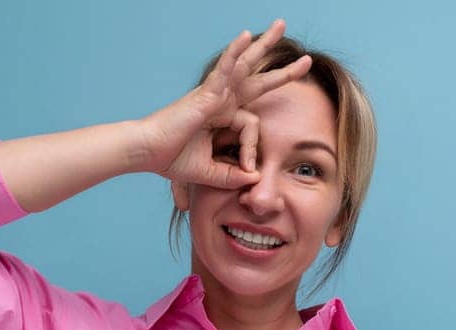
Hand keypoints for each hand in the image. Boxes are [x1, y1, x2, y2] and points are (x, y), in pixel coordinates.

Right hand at [132, 18, 312, 186]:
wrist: (149, 153)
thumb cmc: (172, 159)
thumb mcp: (212, 173)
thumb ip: (234, 176)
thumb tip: (255, 178)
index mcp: (223, 118)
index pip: (253, 127)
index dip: (253, 151)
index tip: (248, 170)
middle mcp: (221, 101)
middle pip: (257, 81)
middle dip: (282, 71)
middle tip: (306, 60)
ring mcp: (215, 94)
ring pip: (245, 65)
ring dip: (264, 45)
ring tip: (281, 25)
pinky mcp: (205, 92)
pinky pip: (224, 68)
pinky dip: (234, 52)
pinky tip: (246, 35)